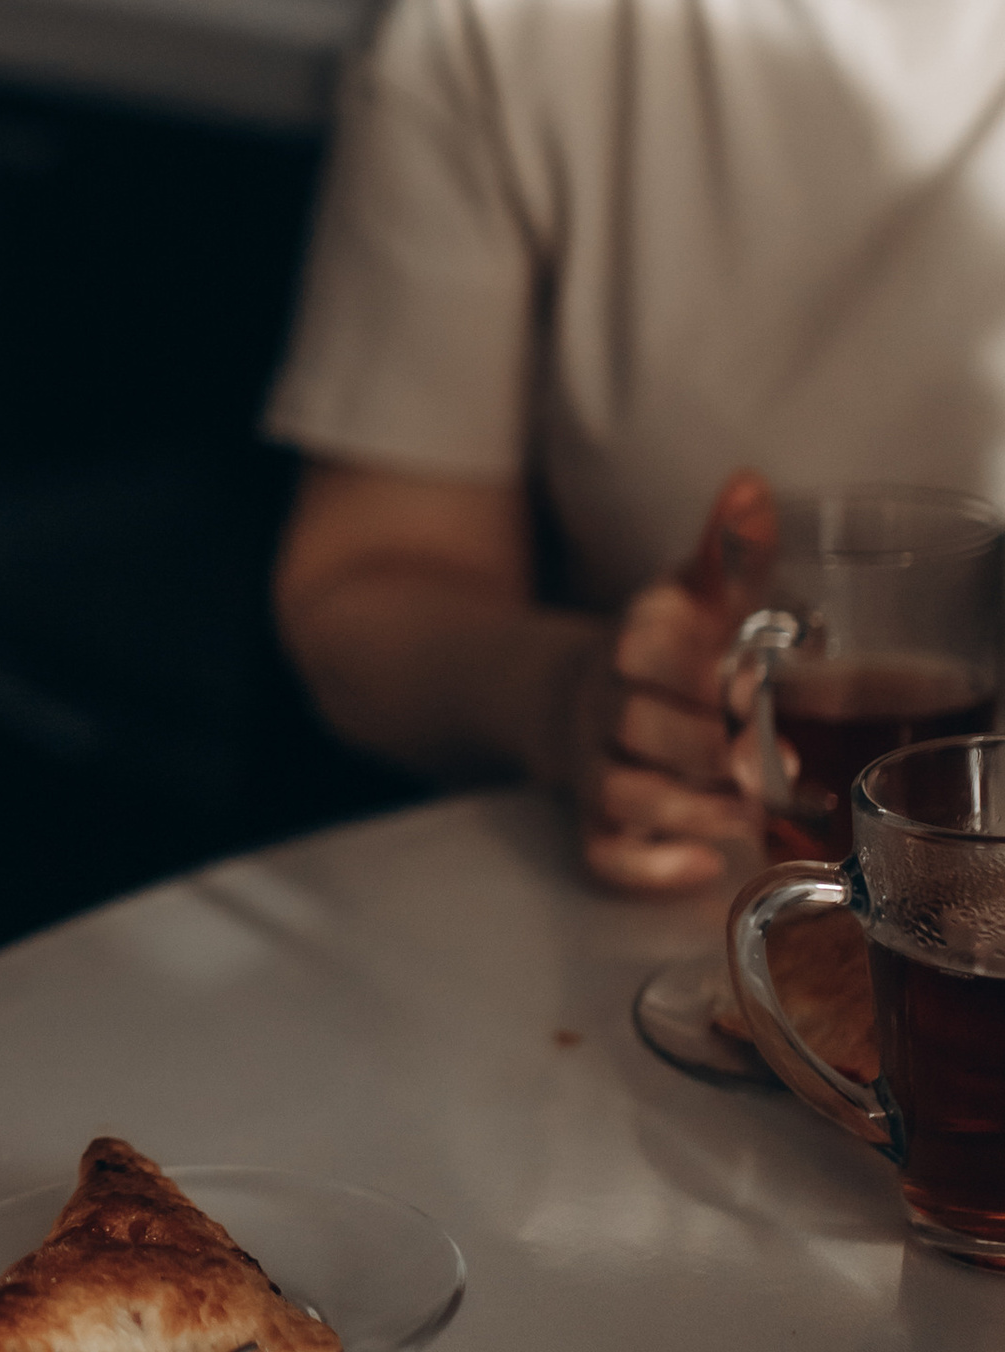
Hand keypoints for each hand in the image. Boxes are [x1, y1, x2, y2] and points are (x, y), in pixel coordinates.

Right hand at [566, 468, 771, 890]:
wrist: (574, 697)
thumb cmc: (664, 651)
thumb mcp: (692, 595)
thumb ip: (726, 551)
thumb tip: (751, 483)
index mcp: (632, 642)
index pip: (648, 650)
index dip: (701, 672)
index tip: (759, 683)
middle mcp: (605, 705)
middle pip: (640, 728)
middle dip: (710, 749)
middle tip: (778, 761)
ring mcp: (594, 767)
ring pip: (623, 795)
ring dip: (691, 809)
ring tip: (752, 814)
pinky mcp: (592, 822)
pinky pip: (602, 855)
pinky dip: (650, 867)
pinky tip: (704, 863)